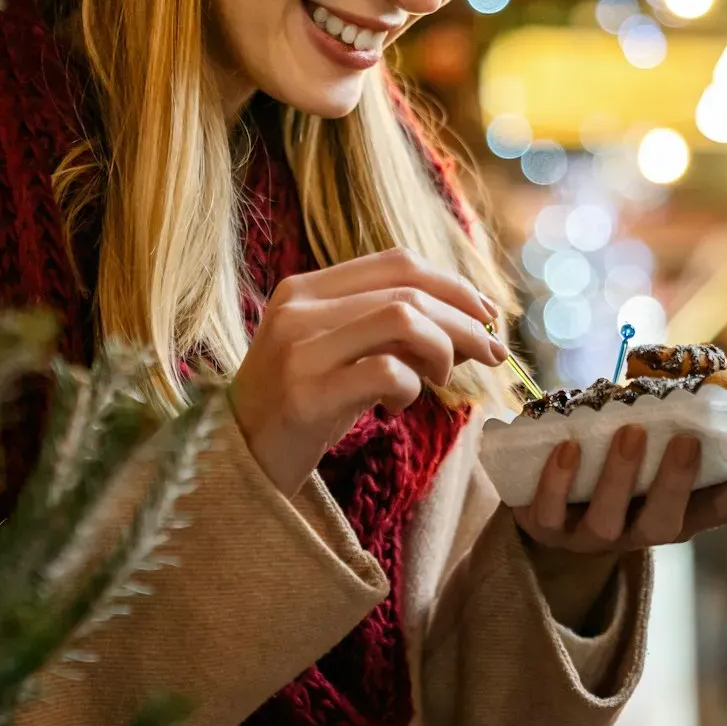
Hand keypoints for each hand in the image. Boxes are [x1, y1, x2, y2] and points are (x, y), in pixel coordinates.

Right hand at [229, 247, 506, 496]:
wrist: (234, 463)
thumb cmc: (300, 406)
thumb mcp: (339, 352)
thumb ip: (387, 327)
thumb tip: (470, 319)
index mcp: (306, 288)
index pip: (397, 262)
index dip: (453, 283)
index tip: (487, 313)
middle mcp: (299, 309)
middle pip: (409, 291)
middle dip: (466, 321)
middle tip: (492, 353)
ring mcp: (298, 350)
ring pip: (403, 319)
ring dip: (444, 349)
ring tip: (441, 380)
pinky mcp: (304, 395)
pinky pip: (386, 372)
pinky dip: (410, 388)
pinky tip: (398, 406)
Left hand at [512, 425, 726, 555]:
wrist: (541, 500)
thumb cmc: (607, 457)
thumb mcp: (643, 442)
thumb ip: (671, 417)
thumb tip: (716, 371)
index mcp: (667, 514)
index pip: (713, 512)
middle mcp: (633, 533)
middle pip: (663, 524)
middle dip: (676, 483)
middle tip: (686, 440)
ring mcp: (587, 536)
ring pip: (606, 522)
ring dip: (620, 476)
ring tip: (630, 432)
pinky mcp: (543, 527)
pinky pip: (548, 512)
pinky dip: (557, 480)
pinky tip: (565, 446)